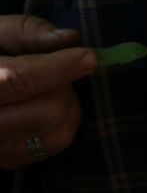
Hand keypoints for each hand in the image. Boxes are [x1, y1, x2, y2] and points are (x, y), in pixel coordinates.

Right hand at [0, 15, 95, 169]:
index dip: (58, 69)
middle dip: (62, 87)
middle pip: (48, 110)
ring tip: (46, 89)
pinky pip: (59, 143)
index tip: (89, 57)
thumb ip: (26, 32)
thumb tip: (69, 38)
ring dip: (67, 105)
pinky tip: (45, 107)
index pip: (18, 80)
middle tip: (51, 73)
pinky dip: (63, 122)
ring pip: (60, 132)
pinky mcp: (11, 160)